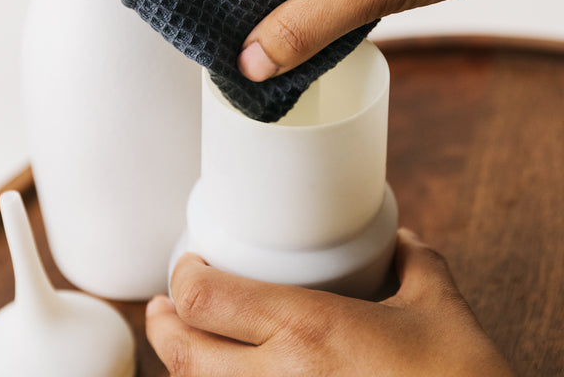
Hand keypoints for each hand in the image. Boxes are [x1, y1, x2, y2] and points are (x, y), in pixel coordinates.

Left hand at [146, 229, 515, 375]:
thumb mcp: (439, 308)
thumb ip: (415, 262)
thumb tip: (401, 240)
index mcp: (307, 330)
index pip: (206, 298)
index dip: (183, 276)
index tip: (189, 263)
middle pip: (184, 354)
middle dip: (164, 324)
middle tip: (164, 305)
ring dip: (181, 364)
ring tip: (183, 340)